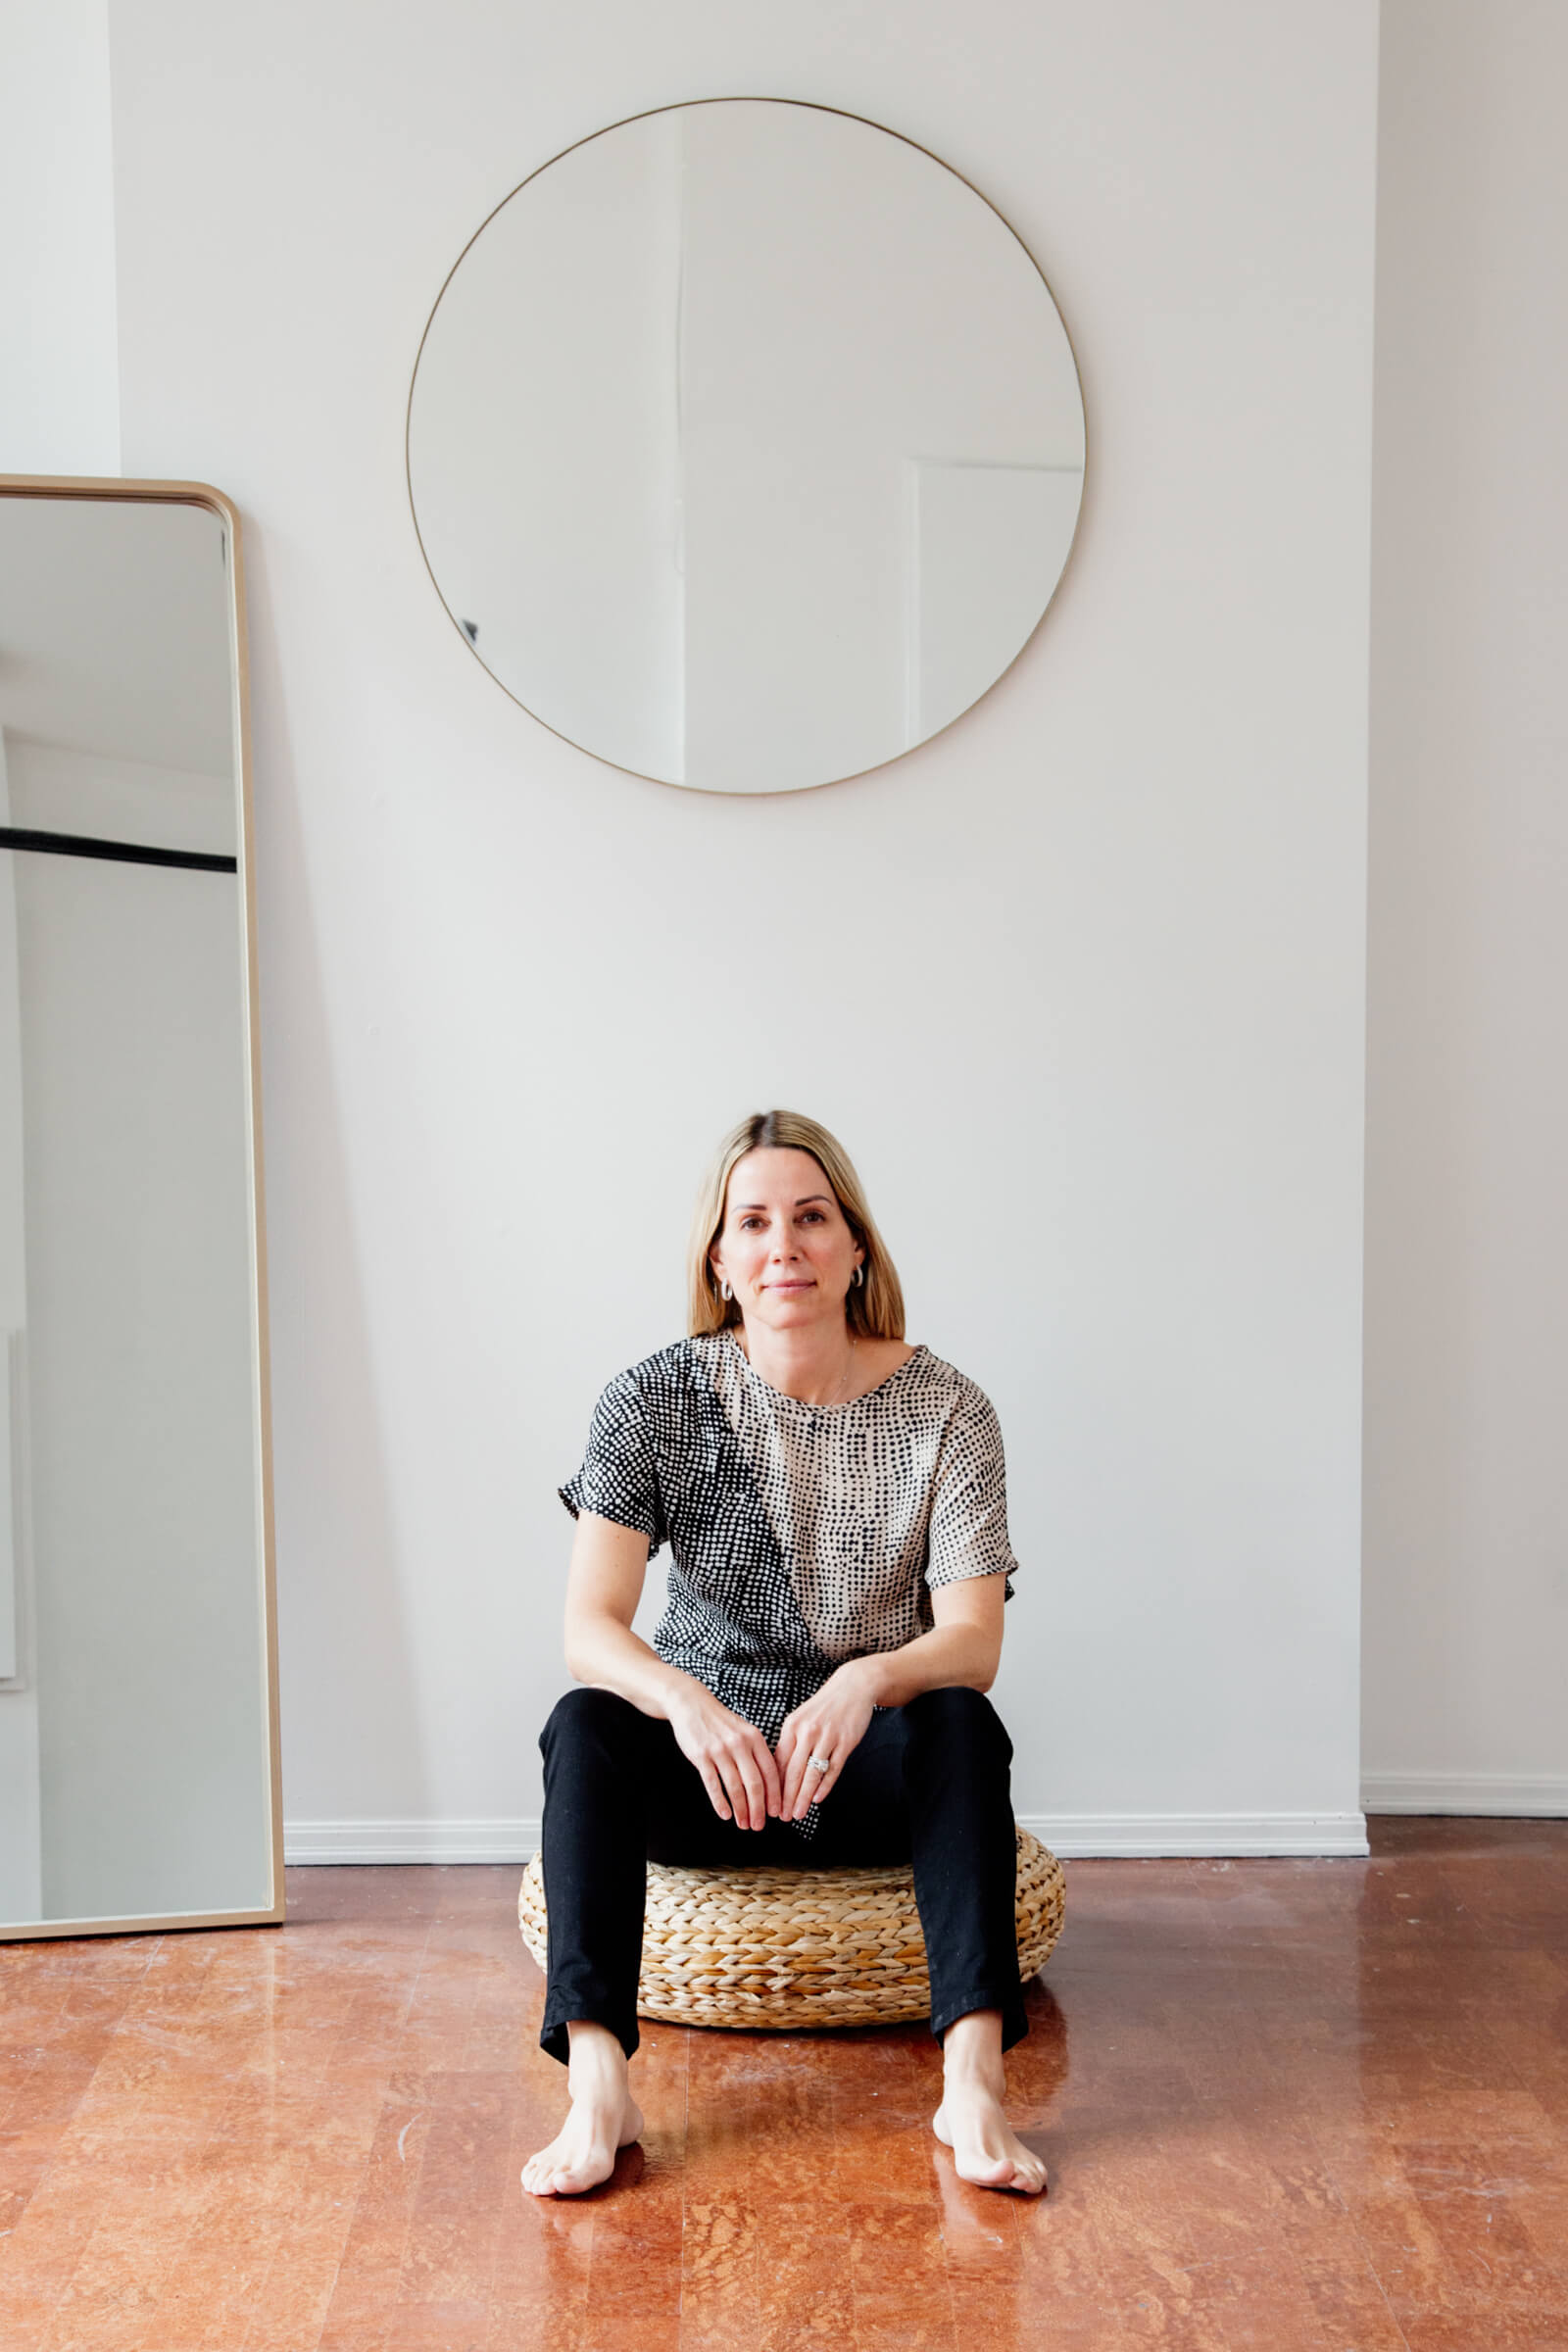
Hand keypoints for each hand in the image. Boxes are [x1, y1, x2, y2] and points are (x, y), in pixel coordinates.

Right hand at [666, 1680, 781, 1829]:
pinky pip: (713, 1784)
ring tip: (743, 1823)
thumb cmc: (721, 1722)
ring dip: (741, 1810)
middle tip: (759, 1825)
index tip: (776, 1812)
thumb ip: (756, 1753)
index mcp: (755, 1738)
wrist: (692, 1704)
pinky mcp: (701, 1756)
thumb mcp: (744, 1731)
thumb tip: (769, 1784)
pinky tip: (725, 1814)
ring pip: (735, 1787)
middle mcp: (740, 1744)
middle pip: (754, 1783)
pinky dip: (720, 1802)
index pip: (770, 1772)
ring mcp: (720, 1750)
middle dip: (759, 1809)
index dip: (774, 1796)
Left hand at [775, 1663, 876, 1820]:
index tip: (768, 1804)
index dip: (773, 1786)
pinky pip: (833, 1768)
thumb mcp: (801, 1719)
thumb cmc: (824, 1707)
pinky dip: (825, 1785)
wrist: (852, 1687)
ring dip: (803, 1797)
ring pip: (811, 1773)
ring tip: (797, 1814)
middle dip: (786, 1798)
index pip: (779, 1762)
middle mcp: (807, 1731)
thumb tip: (778, 1773)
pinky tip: (817, 1799)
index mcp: (791, 1726)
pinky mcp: (845, 1741)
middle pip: (793, 1771)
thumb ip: (790, 1743)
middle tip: (781, 1817)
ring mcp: (827, 1737)